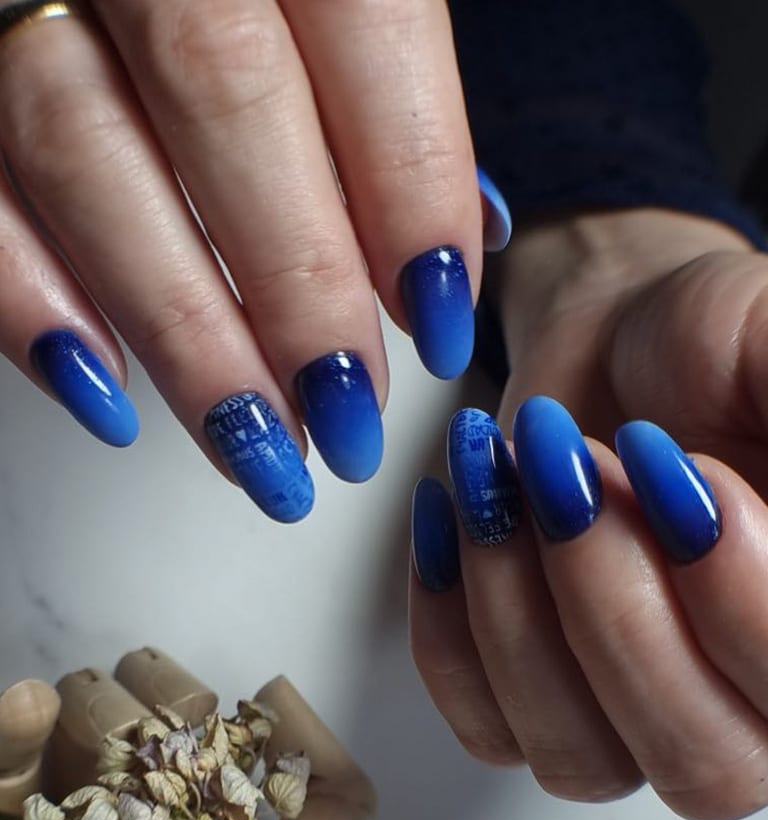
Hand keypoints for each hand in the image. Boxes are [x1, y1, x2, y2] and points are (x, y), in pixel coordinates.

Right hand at [0, 0, 505, 521]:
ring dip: (184, 331)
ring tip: (257, 440)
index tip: (436, 322)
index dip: (411, 189)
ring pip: (90, 158)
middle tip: (349, 417)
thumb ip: (395, 93)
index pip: (366, 34)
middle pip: (227, 103)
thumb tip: (471, 231)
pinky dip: (32, 303)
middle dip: (300, 290)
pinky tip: (109, 392)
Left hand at [410, 207, 767, 819]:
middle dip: (614, 604)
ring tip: (505, 475)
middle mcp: (749, 710)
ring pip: (579, 756)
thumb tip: (749, 506)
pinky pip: (483, 724)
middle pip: (699, 762)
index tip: (672, 466)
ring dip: (518, 607)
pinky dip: (449, 621)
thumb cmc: (712, 344)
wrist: (622, 343)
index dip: (736, 596)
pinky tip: (452, 514)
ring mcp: (636, 725)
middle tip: (569, 466)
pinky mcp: (532, 707)